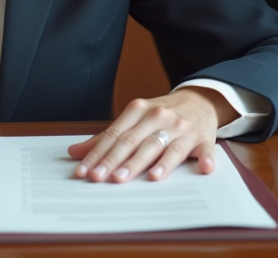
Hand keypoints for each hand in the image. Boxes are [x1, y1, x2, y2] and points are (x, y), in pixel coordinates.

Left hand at [66, 87, 236, 182]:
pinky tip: (202, 168)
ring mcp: (182, 127)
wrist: (199, 100)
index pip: (114, 135)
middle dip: (116, 161)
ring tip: (137, 177)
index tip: (84, 171)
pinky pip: (203, 149)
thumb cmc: (161, 115)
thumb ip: (106, 137)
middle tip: (101, 178)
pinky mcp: (204, 137)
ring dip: (151, 163)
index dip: (98, 154)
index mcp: (138, 109)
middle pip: (134, 141)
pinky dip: (204, 158)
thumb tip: (74, 152)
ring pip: (162, 146)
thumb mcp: (134, 119)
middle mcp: (159, 116)